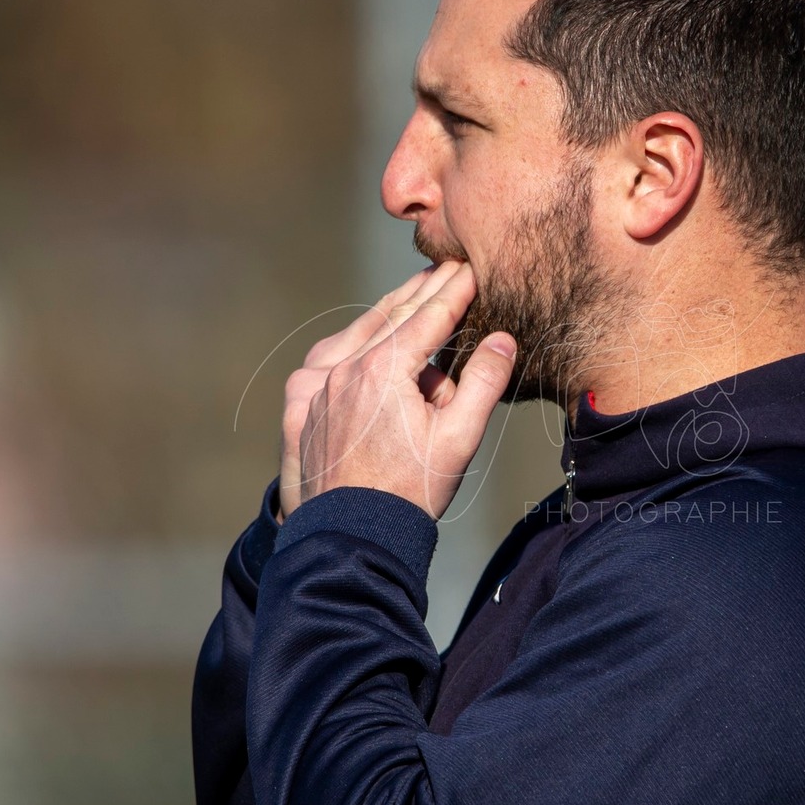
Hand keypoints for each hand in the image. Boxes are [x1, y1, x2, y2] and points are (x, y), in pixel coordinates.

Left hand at [278, 261, 458, 519]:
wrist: (350, 537)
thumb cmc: (410, 491)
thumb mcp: (458, 438)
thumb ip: (483, 383)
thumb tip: (502, 339)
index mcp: (383, 370)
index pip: (429, 318)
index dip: (454, 291)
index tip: (471, 268)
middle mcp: (344, 368)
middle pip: (391, 317)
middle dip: (422, 291)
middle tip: (445, 267)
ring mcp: (317, 386)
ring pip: (357, 334)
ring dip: (388, 311)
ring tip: (413, 291)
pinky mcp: (301, 405)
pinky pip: (330, 359)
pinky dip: (353, 341)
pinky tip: (364, 335)